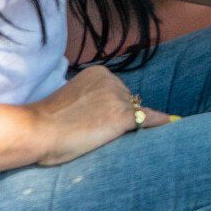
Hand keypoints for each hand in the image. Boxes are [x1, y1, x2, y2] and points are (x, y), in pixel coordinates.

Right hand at [28, 64, 169, 165]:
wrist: (37, 130)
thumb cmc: (46, 120)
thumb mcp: (71, 99)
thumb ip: (89, 99)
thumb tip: (102, 114)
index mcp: (98, 73)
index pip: (116, 92)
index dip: (109, 109)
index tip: (94, 121)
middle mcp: (111, 80)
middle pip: (127, 101)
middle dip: (118, 116)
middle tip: (93, 132)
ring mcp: (117, 98)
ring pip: (134, 113)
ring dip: (126, 125)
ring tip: (99, 137)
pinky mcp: (122, 116)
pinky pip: (147, 119)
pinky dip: (160, 122)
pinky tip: (173, 124)